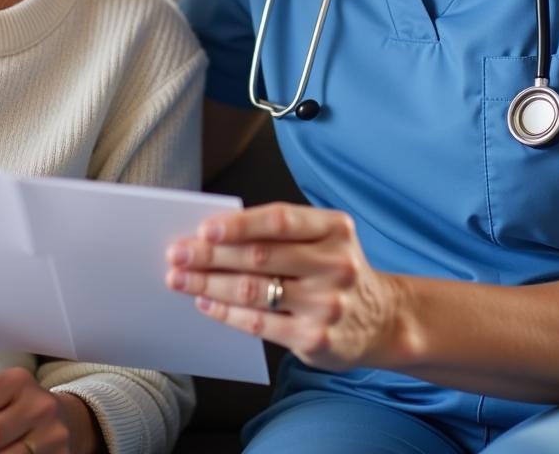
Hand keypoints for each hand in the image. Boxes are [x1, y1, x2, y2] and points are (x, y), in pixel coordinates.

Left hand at [165, 202, 403, 372]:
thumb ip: (279, 233)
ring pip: (254, 291)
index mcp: (335, 228)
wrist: (382, 320)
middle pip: (260, 256)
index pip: (280, 220)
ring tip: (179, 279)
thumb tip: (212, 235)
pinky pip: (259, 323)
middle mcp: (335, 264)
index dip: (239, 224)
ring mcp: (327, 304)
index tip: (203, 228)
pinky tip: (205, 303)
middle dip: (211, 255)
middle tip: (176, 254)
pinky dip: (226, 312)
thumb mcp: (323, 239)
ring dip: (209, 284)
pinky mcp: (317, 338)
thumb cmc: (335, 269)